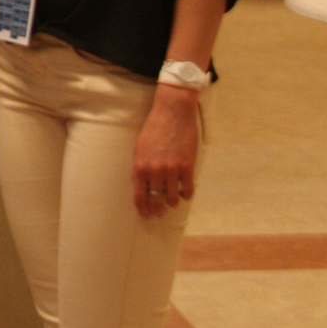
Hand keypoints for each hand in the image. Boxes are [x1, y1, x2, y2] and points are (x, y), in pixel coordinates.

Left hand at [132, 83, 200, 218]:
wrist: (172, 113)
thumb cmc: (154, 128)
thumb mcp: (139, 147)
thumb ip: (141, 167)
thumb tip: (142, 185)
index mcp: (140, 166)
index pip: (139, 196)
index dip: (143, 209)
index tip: (146, 214)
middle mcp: (154, 171)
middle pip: (156, 201)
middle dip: (158, 209)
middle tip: (161, 212)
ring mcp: (172, 169)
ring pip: (172, 198)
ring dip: (173, 201)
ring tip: (173, 199)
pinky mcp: (187, 166)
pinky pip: (188, 189)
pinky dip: (186, 194)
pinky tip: (185, 191)